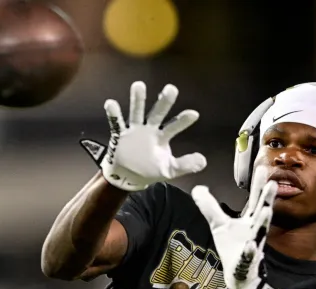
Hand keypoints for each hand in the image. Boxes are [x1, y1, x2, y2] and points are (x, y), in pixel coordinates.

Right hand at [80, 81, 206, 190]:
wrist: (127, 177)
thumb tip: (204, 161)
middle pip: (157, 113)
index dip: (183, 121)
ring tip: (139, 85)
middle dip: (164, 102)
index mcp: (162, 137)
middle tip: (172, 88)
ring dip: (138, 100)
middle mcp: (149, 130)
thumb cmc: (150, 170)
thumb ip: (185, 165)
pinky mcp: (120, 135)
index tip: (194, 114)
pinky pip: (116, 123)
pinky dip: (113, 114)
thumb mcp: (170, 170)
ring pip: (136, 112)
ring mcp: (134, 130)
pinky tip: (111, 103)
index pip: (174, 127)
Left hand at [191, 167, 281, 288]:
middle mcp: (255, 230)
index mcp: (250, 220)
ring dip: (263, 222)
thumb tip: (198, 187)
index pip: (255, 199)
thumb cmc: (232, 246)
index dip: (258, 185)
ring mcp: (254, 245)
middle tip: (272, 183)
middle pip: (262, 211)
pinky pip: (249, 255)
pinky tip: (250, 245)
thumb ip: (209, 206)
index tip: (263, 167)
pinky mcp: (247, 261)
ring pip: (259, 233)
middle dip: (267, 198)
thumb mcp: (218, 224)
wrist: (238, 274)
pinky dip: (250, 251)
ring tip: (265, 211)